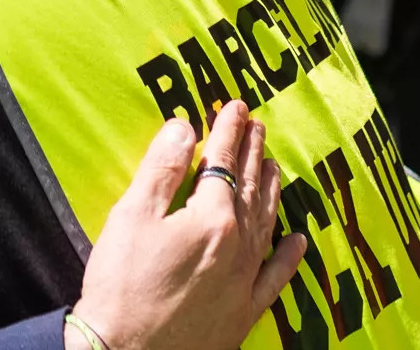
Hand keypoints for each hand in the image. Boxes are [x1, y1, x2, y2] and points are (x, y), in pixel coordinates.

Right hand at [69, 103, 306, 349]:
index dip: (229, 130)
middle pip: (249, 188)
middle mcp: (237, 246)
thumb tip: (185, 128)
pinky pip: (275, 278)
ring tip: (274, 166)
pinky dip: (289, 257)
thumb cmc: (122, 286)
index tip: (236, 106)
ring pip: (266, 224)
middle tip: (258, 126)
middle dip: (253, 153)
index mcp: (211, 218)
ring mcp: (243, 281)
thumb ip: (162, 168)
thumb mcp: (131, 216)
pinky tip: (297, 240)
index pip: (223, 161)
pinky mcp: (242, 313)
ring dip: (271, 191)